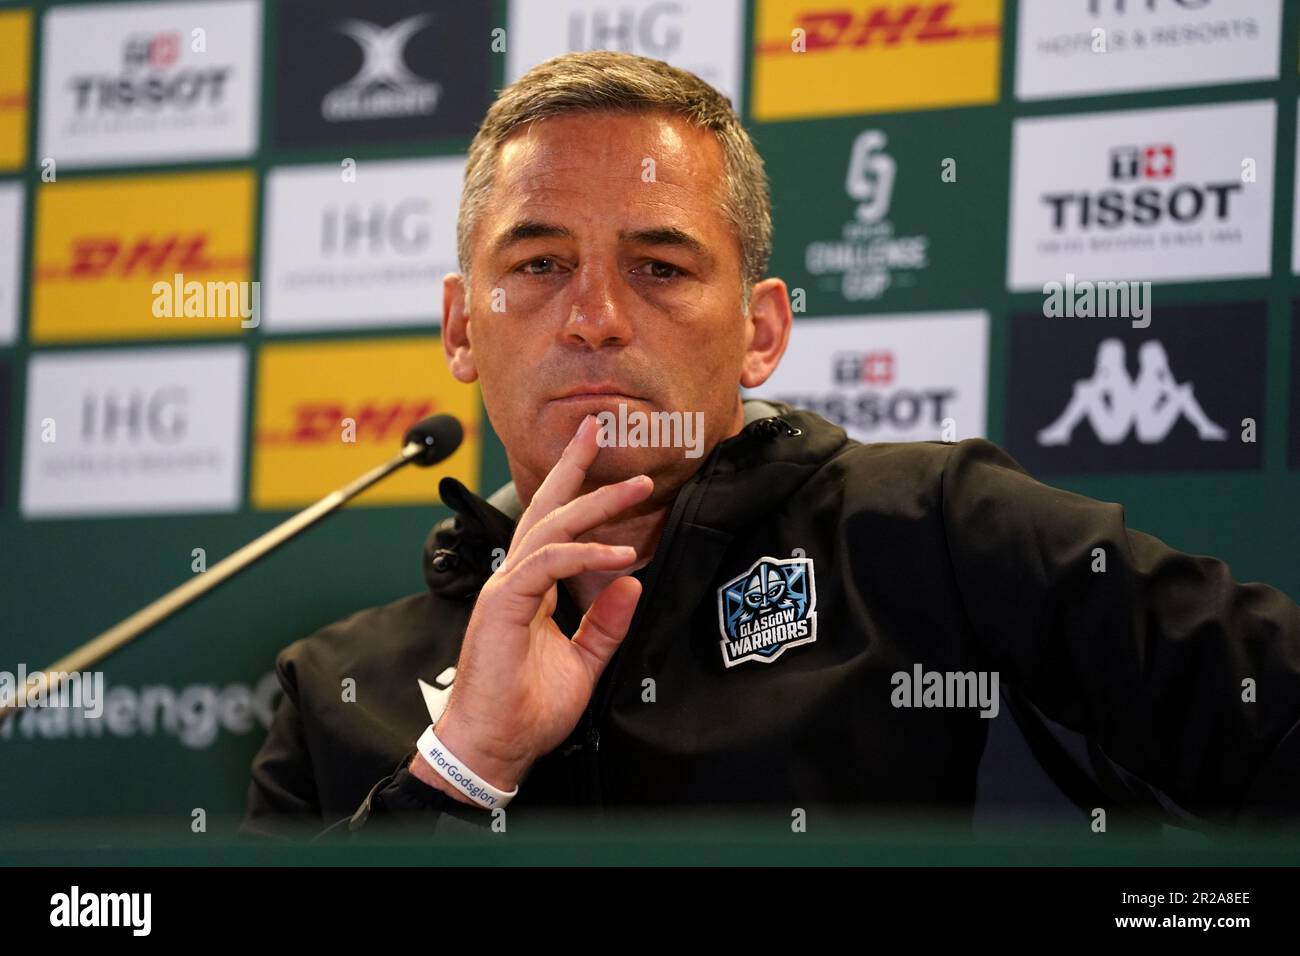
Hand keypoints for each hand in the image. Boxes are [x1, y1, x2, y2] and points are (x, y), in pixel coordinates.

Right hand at [411, 414, 651, 798]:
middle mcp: (515, 579)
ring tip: (635, 487)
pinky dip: (582, 553)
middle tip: (601, 429)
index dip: (579, 492)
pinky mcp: (503, 604)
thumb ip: (605, 623)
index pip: (554, 528)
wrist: (493, 747)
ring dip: (594, 503)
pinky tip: (619, 552)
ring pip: (550, 528)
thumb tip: (632, 582)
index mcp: (530, 588)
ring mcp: (506, 588)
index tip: (611, 467)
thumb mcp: (584, 661)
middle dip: (574, 467)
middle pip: (545, 509)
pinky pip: (546, 564)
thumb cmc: (528, 709)